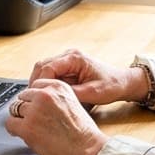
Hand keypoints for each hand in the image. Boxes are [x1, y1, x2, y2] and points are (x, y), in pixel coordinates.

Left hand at [5, 79, 107, 154]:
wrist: (87, 150)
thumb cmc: (82, 132)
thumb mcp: (72, 103)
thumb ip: (54, 99)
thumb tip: (35, 102)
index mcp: (58, 86)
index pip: (34, 86)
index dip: (34, 99)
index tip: (36, 108)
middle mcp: (45, 94)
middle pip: (23, 97)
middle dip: (27, 109)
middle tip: (34, 121)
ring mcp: (34, 110)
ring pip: (15, 110)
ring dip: (21, 119)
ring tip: (32, 129)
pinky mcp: (27, 127)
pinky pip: (10, 124)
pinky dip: (14, 130)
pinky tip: (22, 135)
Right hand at [28, 49, 147, 105]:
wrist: (122, 82)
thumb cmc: (111, 86)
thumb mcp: (93, 93)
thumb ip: (72, 94)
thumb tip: (53, 97)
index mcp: (75, 58)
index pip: (48, 67)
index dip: (40, 83)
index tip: (36, 96)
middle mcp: (69, 55)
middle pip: (42, 65)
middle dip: (36, 82)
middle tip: (32, 99)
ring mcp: (68, 60)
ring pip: (44, 68)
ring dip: (40, 82)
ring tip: (38, 98)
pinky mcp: (68, 67)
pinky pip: (51, 73)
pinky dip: (46, 83)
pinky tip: (46, 95)